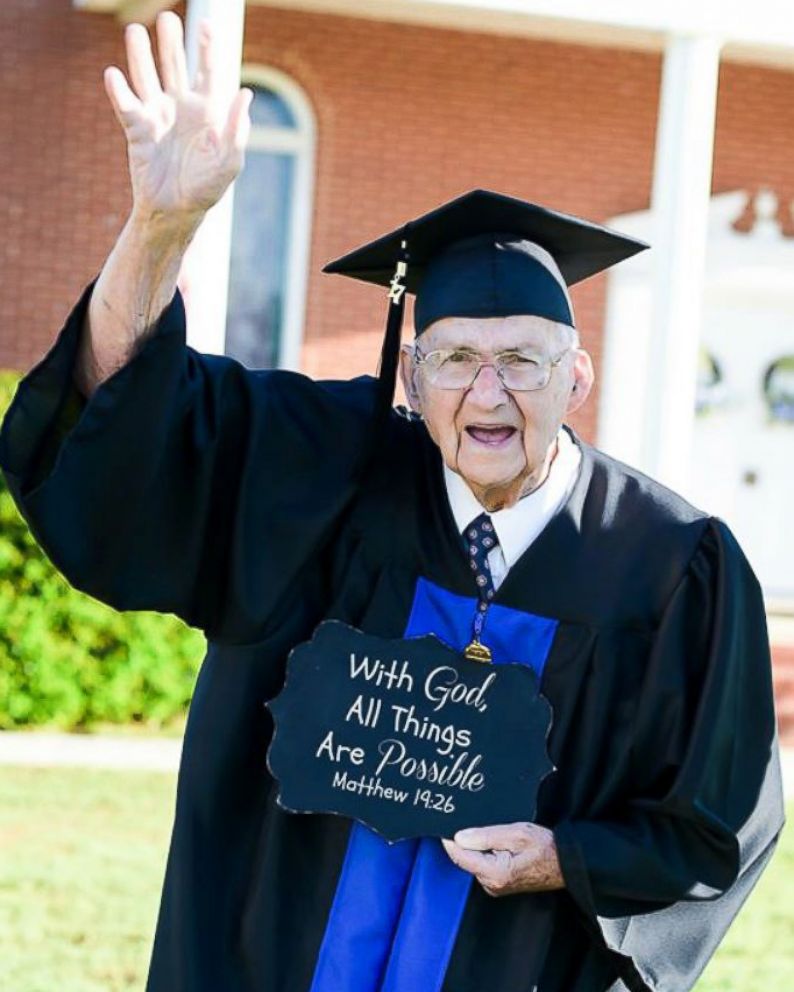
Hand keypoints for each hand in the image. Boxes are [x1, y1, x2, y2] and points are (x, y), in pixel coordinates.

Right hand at [103, 11, 251, 226]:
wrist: (175, 212)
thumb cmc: (206, 190)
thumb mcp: (229, 162)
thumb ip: (237, 128)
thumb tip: (245, 93)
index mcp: (206, 112)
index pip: (208, 71)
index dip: (208, 48)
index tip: (208, 25)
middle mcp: (181, 107)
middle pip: (174, 64)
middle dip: (171, 41)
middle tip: (166, 18)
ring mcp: (158, 115)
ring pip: (147, 76)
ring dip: (140, 54)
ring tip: (136, 31)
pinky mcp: (136, 129)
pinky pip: (126, 104)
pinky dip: (118, 90)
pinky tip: (113, 75)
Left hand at [441, 822, 564, 896]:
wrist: (566, 864)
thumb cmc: (545, 847)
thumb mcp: (516, 833)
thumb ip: (486, 835)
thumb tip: (459, 837)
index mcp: (494, 873)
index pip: (459, 856)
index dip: (449, 839)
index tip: (443, 823)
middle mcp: (491, 885)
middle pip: (465, 859)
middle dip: (464, 841)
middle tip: (467, 820)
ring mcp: (495, 887)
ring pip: (474, 861)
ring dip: (475, 846)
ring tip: (488, 831)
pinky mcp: (499, 884)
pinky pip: (483, 865)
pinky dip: (483, 853)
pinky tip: (495, 842)